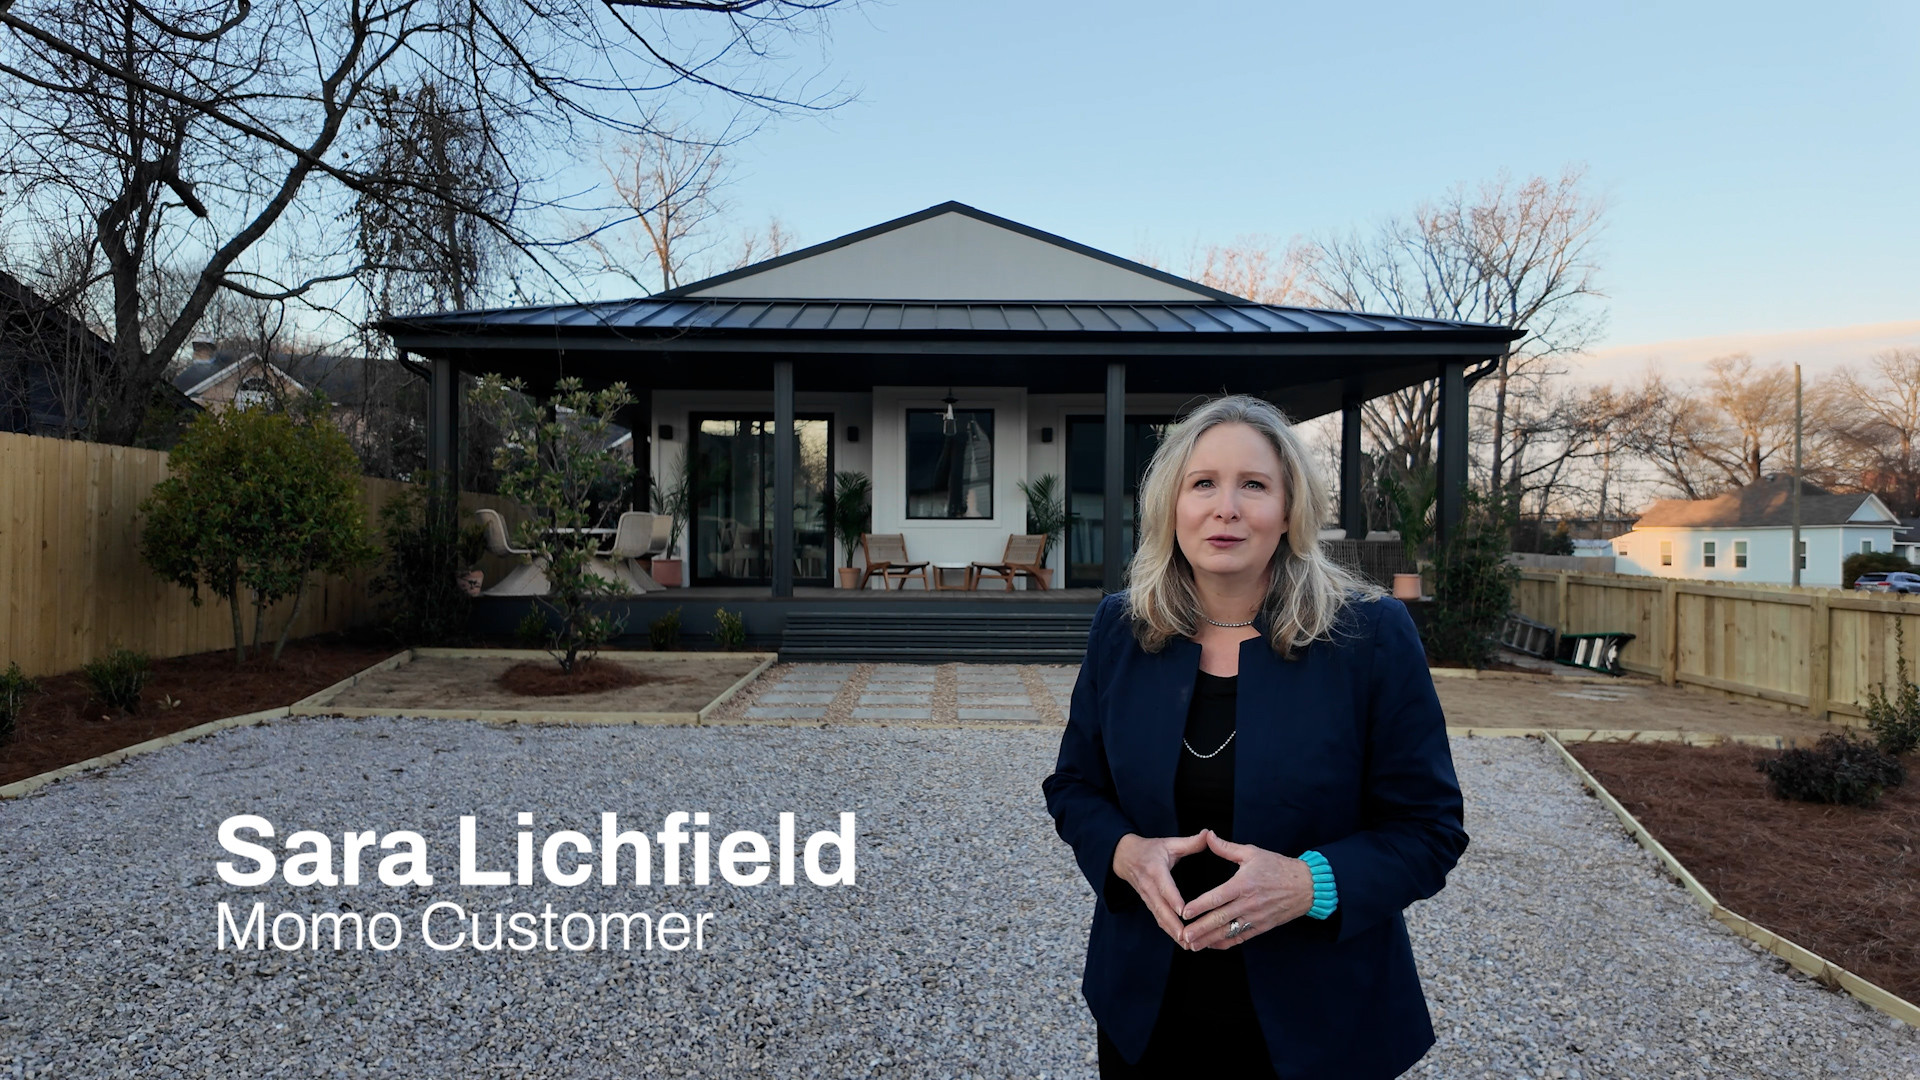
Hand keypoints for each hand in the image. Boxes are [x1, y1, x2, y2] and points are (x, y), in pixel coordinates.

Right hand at [1110, 831, 1209, 944]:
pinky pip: (1159, 919)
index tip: (1183, 912)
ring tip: (1188, 945)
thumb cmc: (1150, 850)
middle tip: (1188, 938)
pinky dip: (1169, 931)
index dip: (1173, 900)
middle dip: (1174, 925)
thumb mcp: (1168, 842)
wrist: (1124, 857)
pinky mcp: (1148, 904)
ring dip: (1172, 932)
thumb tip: (1209, 834)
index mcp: (1155, 870)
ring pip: (1160, 918)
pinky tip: (1181, 941)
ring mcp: (1147, 898)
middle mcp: (1149, 886)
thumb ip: (1190, 842)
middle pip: (1161, 909)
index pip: (1165, 887)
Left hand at [1178, 830, 1314, 949]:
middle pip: (1220, 919)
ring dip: (1210, 939)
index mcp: (1243, 884)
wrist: (1306, 885)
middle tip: (1184, 935)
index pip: (1218, 897)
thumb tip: (1208, 836)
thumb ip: (1227, 847)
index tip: (1185, 912)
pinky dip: (1226, 943)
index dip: (1200, 906)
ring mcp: (1255, 917)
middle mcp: (1248, 903)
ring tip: (1193, 945)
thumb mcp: (1252, 853)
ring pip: (1229, 931)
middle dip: (1200, 929)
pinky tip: (1212, 945)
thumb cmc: (1278, 867)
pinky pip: (1241, 937)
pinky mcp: (1261, 927)